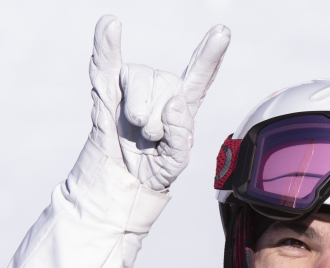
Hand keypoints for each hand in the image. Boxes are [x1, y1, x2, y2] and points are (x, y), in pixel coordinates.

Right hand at [87, 15, 229, 190]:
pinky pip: (106, 62)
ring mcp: (133, 87)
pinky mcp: (107, 90)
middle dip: (159, 114)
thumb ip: (180, 135)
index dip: (210, 55)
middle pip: (166, 81)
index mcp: (183, 104)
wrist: (121, 180)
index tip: (223, 33)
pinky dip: (106, 45)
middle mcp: (160, 89)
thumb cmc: (154, 168)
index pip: (200, 75)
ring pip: (140, 77)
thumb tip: (174, 102)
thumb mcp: (176, 161)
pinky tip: (110, 25)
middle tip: (152, 137)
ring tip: (137, 126)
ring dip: (138, 106)